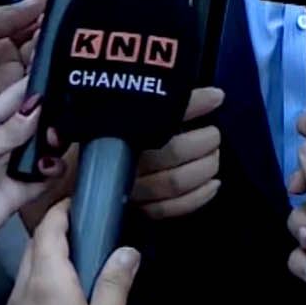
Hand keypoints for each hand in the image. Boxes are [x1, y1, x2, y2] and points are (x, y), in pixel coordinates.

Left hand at [9, 199, 141, 304]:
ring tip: (77, 253)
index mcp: (47, 282)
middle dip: (56, 228)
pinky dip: (43, 273)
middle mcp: (25, 289)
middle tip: (82, 224)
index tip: (77, 201)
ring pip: (27, 264)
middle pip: (34, 243)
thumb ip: (114, 284)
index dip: (61, 209)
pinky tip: (65, 284)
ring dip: (48, 252)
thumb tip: (127, 253)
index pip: (47, 229)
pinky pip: (26, 285)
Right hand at [131, 87, 222, 219]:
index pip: (163, 116)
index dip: (194, 107)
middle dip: (204, 142)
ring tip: (214, 155)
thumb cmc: (123, 130)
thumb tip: (217, 96)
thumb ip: (180, 100)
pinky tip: (214, 184)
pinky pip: (171, 208)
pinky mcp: (139, 208)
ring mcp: (133, 187)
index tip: (216, 98)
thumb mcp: (146, 110)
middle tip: (213, 135)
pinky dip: (198, 197)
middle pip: (174, 152)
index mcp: (127, 129)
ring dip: (205, 168)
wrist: (88, 165)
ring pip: (175, 182)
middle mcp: (128, 159)